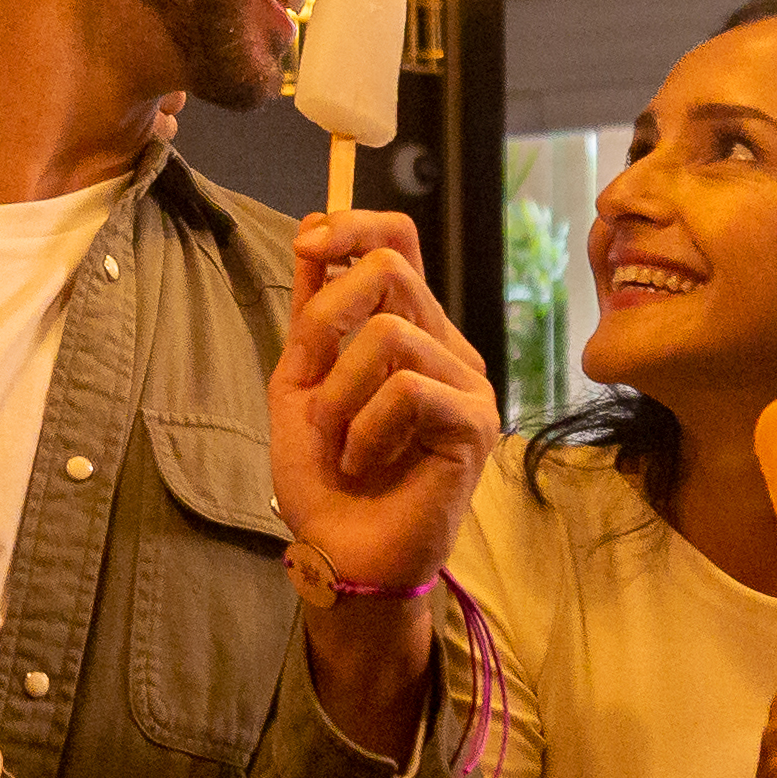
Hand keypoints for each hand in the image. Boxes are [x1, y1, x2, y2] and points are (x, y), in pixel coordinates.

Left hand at [268, 214, 498, 596]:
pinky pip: (408, 389)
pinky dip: (366, 428)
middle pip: (391, 271)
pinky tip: (364, 460)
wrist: (341, 552)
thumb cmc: (324, 476)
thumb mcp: (301, 381)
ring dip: (339, 394)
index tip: (310, 244)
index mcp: (410, 330)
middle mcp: (446, 347)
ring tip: (341, 444)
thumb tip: (313, 226)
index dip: (356, 226)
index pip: (401, 243)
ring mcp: (468, 383)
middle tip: (312, 384)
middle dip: (328, 320)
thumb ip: (312, 312)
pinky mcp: (474, 423)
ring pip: (389, 334)